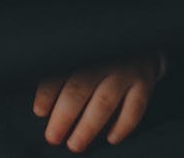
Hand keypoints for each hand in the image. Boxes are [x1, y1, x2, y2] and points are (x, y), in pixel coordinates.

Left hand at [33, 55, 158, 151]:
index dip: (48, 92)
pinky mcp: (143, 81)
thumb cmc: (100, 51)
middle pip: (80, 87)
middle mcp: (102, 57)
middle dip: (64, 115)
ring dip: (88, 126)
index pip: (60, 70)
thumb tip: (43, 102)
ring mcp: (124, 69)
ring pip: (104, 101)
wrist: (138, 38)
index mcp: (82, 48)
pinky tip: (111, 138)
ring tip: (75, 144)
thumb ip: (62, 70)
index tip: (40, 111)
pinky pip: (135, 107)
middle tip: (53, 136)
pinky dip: (123, 126)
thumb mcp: (81, 50)